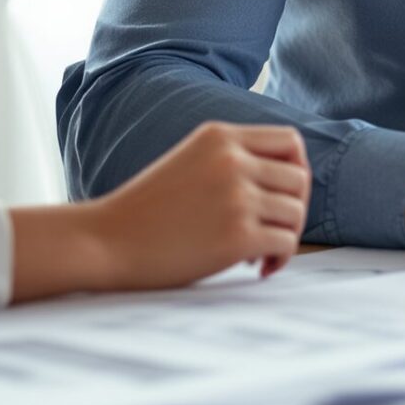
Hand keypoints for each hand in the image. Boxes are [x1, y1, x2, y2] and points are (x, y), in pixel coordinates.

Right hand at [10, 122, 309, 302]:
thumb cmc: (145, 211)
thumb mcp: (190, 162)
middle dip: (294, 208)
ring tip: (260, 252)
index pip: (290, 141)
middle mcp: (232, 160)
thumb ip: (231, 160)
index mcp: (220, 136)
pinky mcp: (237, 235)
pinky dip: (280, 259)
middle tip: (272, 230)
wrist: (104, 242)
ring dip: (286, 236)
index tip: (280, 196)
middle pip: (300, 179)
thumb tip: (286, 186)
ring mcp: (236, 197)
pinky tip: (258, 268)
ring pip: (296, 213)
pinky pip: (286, 244)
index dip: (296, 170)